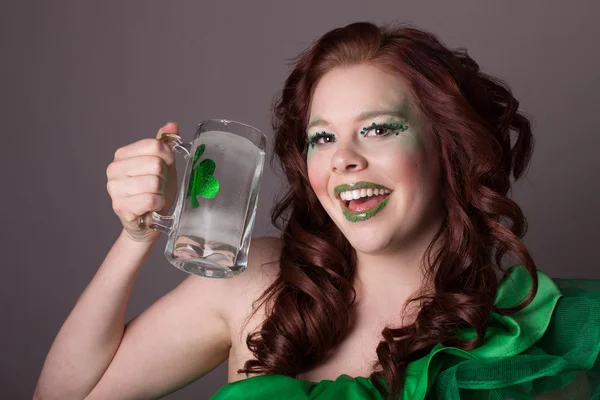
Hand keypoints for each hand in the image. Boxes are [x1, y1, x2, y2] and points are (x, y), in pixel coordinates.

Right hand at [106, 122, 178, 242]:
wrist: (148, 221)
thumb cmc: (156, 191)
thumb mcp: (163, 164)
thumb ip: (165, 143)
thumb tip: (171, 125)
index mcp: (122, 154)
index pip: (155, 145)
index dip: (168, 157)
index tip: (167, 166)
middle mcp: (113, 169)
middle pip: (155, 164)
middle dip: (164, 177)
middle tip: (159, 186)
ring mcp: (114, 188)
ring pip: (154, 182)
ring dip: (161, 192)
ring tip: (155, 196)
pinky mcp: (120, 206)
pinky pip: (151, 199)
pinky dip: (158, 204)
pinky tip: (153, 207)